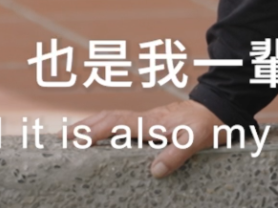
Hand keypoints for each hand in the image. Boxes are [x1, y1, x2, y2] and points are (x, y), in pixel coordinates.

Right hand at [76, 99, 223, 178]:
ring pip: (111, 120)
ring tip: (68, 139)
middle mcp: (143, 120)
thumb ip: (177, 153)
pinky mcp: (150, 126)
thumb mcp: (197, 140)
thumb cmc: (208, 124)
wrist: (221, 108)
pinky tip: (98, 140)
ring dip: (89, 127)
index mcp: (150, 122)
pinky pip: (120, 126)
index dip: (93, 131)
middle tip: (57, 139)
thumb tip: (154, 171)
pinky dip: (103, 130)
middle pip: (105, 119)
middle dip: (81, 127)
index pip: (115, 124)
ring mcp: (145, 121)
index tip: (73, 139)